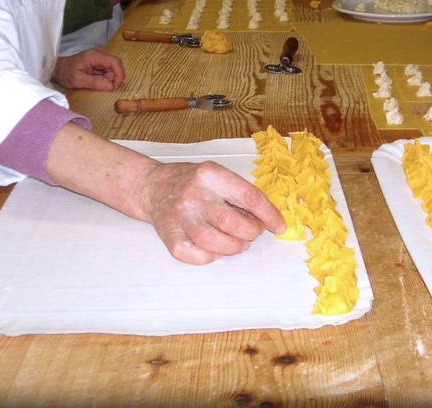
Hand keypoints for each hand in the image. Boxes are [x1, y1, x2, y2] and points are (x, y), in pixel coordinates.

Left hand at [52, 48, 124, 90]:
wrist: (58, 69)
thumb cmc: (65, 73)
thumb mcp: (77, 80)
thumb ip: (94, 82)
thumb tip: (110, 86)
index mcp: (94, 55)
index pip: (115, 62)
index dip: (119, 75)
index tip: (115, 87)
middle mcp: (99, 53)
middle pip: (116, 66)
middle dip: (112, 79)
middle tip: (102, 87)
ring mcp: (100, 57)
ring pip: (113, 69)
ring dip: (108, 79)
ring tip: (94, 83)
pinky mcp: (99, 62)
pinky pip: (108, 70)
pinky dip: (105, 78)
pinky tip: (95, 80)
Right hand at [138, 161, 285, 263]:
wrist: (152, 186)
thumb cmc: (192, 182)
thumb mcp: (216, 175)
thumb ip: (239, 193)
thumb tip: (268, 219)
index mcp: (211, 175)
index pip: (249, 197)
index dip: (269, 215)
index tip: (279, 226)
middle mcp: (194, 194)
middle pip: (232, 223)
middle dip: (251, 232)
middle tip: (252, 232)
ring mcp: (180, 217)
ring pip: (215, 242)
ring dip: (234, 247)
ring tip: (238, 243)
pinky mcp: (169, 236)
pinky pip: (197, 256)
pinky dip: (212, 257)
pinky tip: (215, 249)